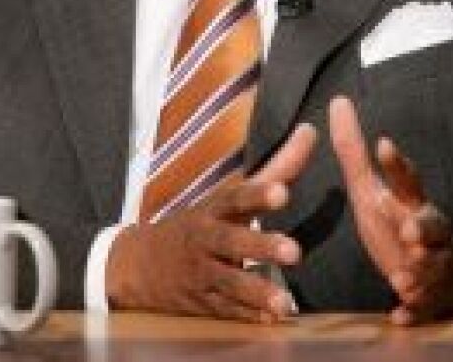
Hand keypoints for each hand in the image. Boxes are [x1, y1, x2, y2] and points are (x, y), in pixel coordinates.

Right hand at [107, 122, 316, 321]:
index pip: (235, 197)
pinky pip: (225, 312)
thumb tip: (312, 132)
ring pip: (228, 283)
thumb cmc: (201, 223)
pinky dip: (246, 317)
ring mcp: (200, 274)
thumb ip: (277, 168)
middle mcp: (204, 240)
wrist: (140, 265)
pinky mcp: (201, 304)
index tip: (284, 192)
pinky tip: (270, 321)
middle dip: (261, 247)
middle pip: (231, 242)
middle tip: (295, 251)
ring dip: (257, 292)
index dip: (258, 194)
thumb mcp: (231, 196)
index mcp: (213, 208)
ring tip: (286, 303)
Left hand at [329, 96, 452, 323]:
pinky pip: (424, 309)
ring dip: (417, 275)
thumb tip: (337, 102)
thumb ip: (353, 151)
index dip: (396, 163)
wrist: (443, 275)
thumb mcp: (371, 188)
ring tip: (401, 279)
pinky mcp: (430, 301)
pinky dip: (414, 312)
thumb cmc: (397, 222)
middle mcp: (426, 233)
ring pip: (432, 270)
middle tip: (407, 232)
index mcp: (410, 203)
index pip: (407, 180)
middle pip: (434, 226)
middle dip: (422, 228)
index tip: (383, 144)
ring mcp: (433, 266)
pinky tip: (400, 315)